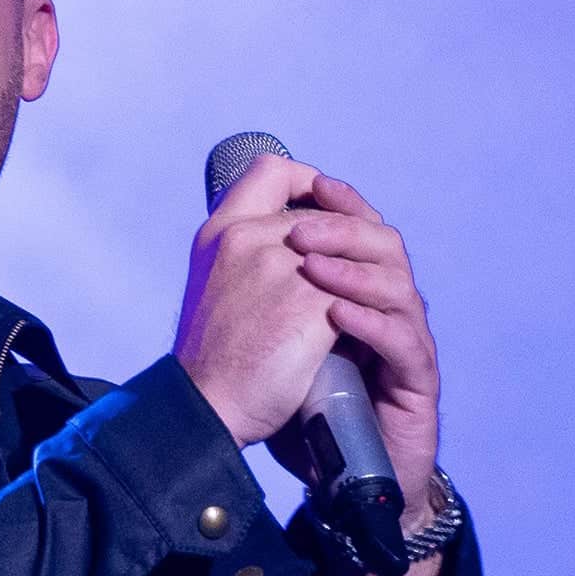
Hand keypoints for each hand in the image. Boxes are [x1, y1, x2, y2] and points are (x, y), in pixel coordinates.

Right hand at [172, 153, 342, 448]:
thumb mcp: (214, 284)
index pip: (271, 170)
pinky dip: (364, 305)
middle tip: (361, 265)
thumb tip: (295, 241)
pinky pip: (356, 288)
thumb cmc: (211, 358)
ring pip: (346, 249)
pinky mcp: (310, 304)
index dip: (306, 182)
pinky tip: (366, 323)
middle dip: (346, 239)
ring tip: (367, 296)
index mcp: (221, 231)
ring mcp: (280, 268)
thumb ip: (246, 253)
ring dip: (362, 272)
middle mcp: (248, 238)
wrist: (206, 406)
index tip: (321, 207)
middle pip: (321, 213)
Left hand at [263, 173, 440, 531]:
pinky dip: (370, 321)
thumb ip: (268, 300)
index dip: (340, 202)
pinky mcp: (417, 383)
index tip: (309, 183)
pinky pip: (404, 341)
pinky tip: (338, 313)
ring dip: (354, 269)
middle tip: (299, 228)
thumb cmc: (306, 413)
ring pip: (400, 286)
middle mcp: (389, 311)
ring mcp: (407, 345)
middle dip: (343, 227)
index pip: (360, 229)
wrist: (340, 483)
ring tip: (313, 265)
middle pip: (385, 245)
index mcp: (360, 294)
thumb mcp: (279, 347)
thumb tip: (228, 244)